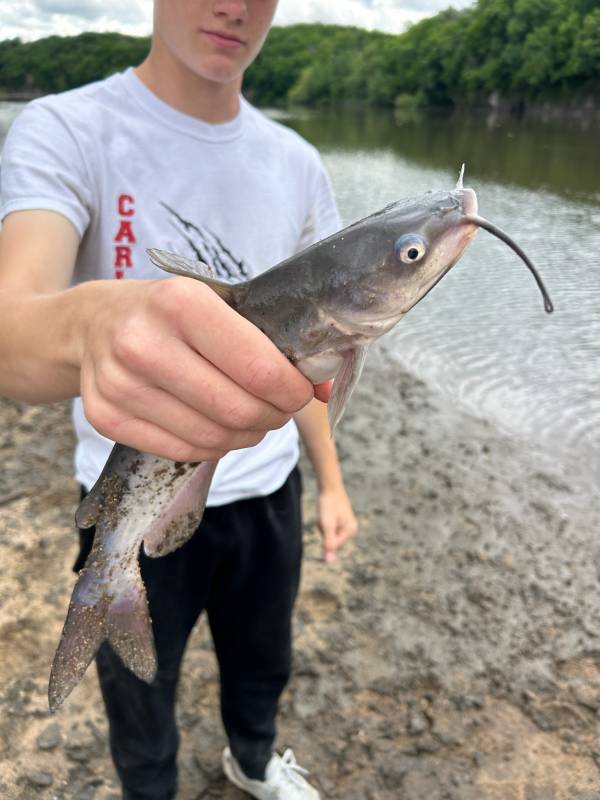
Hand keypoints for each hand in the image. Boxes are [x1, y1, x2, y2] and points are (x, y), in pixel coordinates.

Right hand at [78, 276, 315, 461]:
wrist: (93, 323)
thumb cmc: (169, 312)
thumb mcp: (219, 304)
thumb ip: (271, 342)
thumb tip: (328, 388)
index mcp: (181, 304)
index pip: (259, 368)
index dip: (293, 390)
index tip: (301, 391)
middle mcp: (144, 345)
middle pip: (239, 410)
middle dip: (274, 416)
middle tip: (279, 408)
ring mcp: (120, 386)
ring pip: (214, 437)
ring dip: (247, 434)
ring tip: (251, 417)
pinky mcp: (106, 419)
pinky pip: (184, 451)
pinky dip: (215, 445)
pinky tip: (218, 426)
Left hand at [318, 485, 357, 562]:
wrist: (329, 485)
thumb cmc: (328, 505)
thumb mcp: (327, 525)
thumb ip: (329, 544)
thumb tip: (329, 561)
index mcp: (351, 530)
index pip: (333, 544)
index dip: (325, 534)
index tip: (326, 520)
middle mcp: (350, 527)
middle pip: (331, 538)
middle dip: (324, 529)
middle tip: (324, 516)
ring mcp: (346, 521)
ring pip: (328, 531)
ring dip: (322, 524)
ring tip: (325, 512)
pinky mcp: (340, 516)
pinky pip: (327, 524)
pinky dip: (323, 519)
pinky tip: (325, 510)